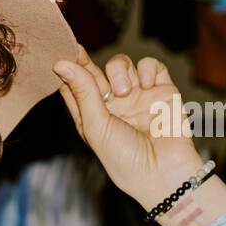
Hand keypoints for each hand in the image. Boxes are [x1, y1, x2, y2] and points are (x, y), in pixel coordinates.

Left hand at [53, 47, 202, 211]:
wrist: (165, 171)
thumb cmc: (124, 158)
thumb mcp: (95, 125)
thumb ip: (82, 91)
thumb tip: (60, 64)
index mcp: (92, 116)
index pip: (75, 87)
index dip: (68, 70)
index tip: (60, 56)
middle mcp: (113, 105)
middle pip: (96, 72)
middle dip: (87, 62)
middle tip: (79, 54)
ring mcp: (138, 96)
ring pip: (121, 64)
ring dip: (119, 71)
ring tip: (124, 91)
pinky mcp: (162, 90)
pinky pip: (150, 66)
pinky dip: (146, 69)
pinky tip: (146, 85)